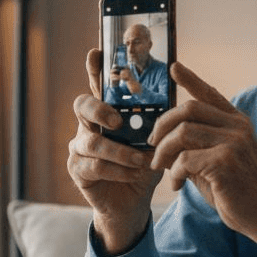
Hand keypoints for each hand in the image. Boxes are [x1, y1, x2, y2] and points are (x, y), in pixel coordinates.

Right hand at [67, 49, 162, 253]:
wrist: (132, 204)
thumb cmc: (143, 165)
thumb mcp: (155, 139)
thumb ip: (159, 117)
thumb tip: (178, 91)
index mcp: (107, 111)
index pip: (98, 84)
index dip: (94, 68)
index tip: (97, 52)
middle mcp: (88, 125)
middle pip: (82, 105)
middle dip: (99, 109)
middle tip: (118, 120)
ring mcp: (79, 147)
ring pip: (91, 142)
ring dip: (120, 151)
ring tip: (141, 159)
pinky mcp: (78, 170)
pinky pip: (94, 166)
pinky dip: (118, 170)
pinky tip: (134, 174)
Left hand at [148, 63, 256, 256]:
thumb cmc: (238, 191)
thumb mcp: (217, 161)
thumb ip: (196, 146)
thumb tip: (164, 139)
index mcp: (237, 122)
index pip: (210, 94)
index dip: (190, 79)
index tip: (174, 67)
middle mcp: (237, 126)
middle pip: (187, 109)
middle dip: (162, 126)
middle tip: (153, 146)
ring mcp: (233, 142)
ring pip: (182, 133)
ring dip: (163, 152)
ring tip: (160, 168)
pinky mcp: (225, 162)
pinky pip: (184, 160)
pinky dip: (173, 173)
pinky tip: (177, 185)